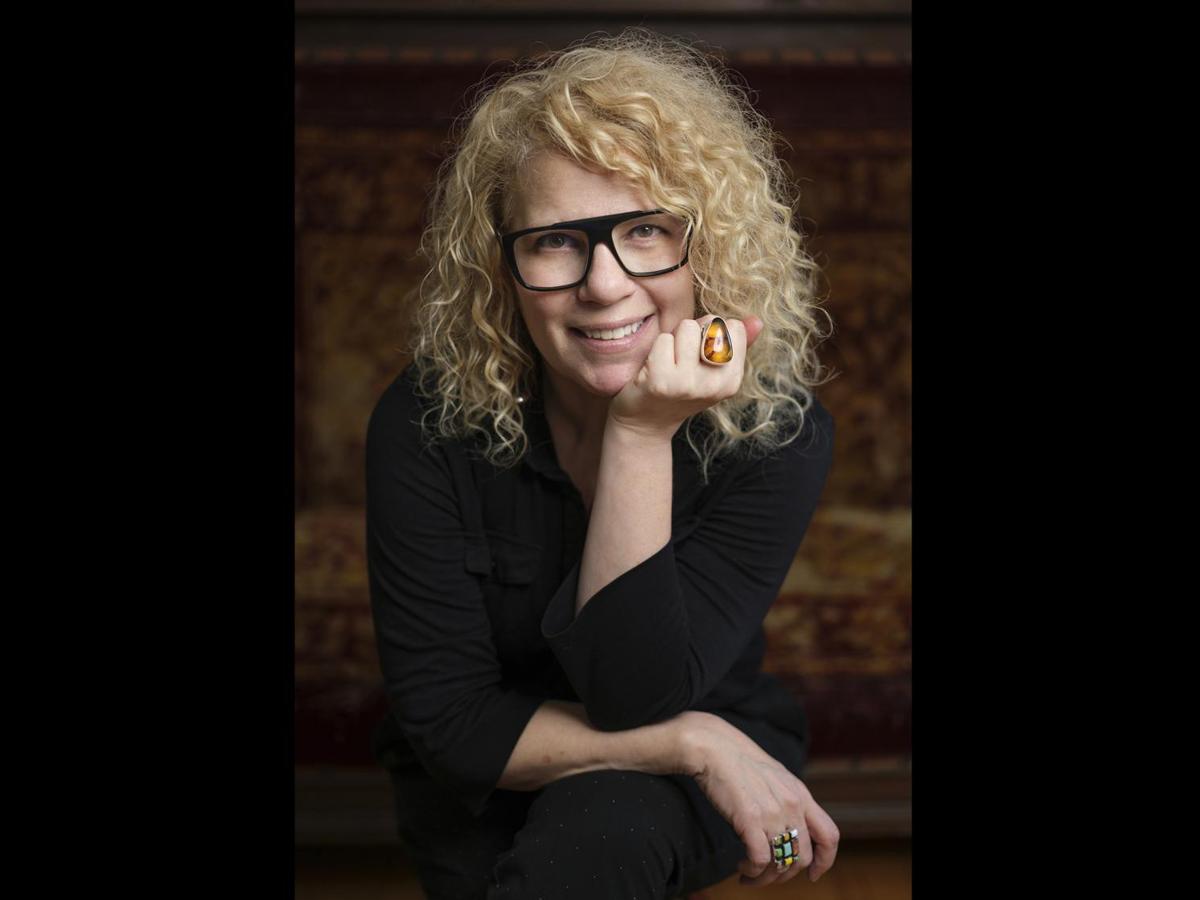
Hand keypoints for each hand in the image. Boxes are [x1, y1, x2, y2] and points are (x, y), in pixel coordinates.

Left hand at [606, 315, 763, 440]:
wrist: (646, 422)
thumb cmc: (680, 390)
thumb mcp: (714, 372)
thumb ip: (737, 345)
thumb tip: (757, 320)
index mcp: (732, 382)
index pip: (734, 327)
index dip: (714, 332)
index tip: (701, 352)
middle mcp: (714, 384)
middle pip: (712, 323)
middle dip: (695, 332)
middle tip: (681, 358)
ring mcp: (687, 383)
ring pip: (686, 327)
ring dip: (674, 338)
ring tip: (668, 361)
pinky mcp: (661, 380)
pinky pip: (664, 339)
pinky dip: (656, 348)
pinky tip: (654, 368)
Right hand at [676, 710, 839, 886]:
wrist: (714, 748)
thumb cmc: (739, 762)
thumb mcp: (776, 778)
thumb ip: (788, 801)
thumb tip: (791, 827)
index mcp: (801, 795)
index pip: (829, 836)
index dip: (824, 862)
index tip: (812, 874)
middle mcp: (792, 805)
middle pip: (803, 857)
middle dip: (786, 874)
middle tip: (768, 874)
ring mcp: (773, 813)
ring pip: (782, 863)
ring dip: (766, 878)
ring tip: (750, 874)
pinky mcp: (750, 819)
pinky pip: (760, 860)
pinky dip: (753, 871)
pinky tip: (742, 866)